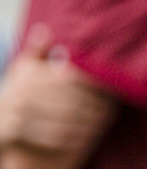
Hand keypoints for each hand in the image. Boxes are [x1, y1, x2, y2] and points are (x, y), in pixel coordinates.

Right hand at [0, 25, 115, 150]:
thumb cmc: (16, 92)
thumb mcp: (23, 69)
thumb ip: (36, 51)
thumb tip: (45, 29)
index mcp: (29, 76)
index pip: (67, 80)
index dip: (90, 87)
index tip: (109, 91)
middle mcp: (22, 92)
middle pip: (68, 102)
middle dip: (91, 109)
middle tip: (110, 112)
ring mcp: (17, 112)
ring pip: (61, 121)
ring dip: (85, 125)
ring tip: (101, 126)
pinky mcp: (15, 130)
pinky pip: (49, 137)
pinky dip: (70, 139)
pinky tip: (85, 139)